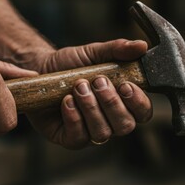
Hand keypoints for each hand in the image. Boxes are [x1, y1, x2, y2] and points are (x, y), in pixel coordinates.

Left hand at [25, 39, 152, 148]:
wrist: (41, 69)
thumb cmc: (72, 64)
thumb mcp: (94, 52)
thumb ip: (118, 49)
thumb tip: (141, 46)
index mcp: (122, 102)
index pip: (143, 113)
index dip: (138, 102)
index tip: (126, 85)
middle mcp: (110, 121)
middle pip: (125, 126)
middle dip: (112, 103)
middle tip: (97, 81)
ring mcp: (90, 132)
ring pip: (102, 133)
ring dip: (91, 108)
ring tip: (78, 87)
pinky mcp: (69, 138)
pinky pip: (78, 138)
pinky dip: (74, 118)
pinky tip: (67, 101)